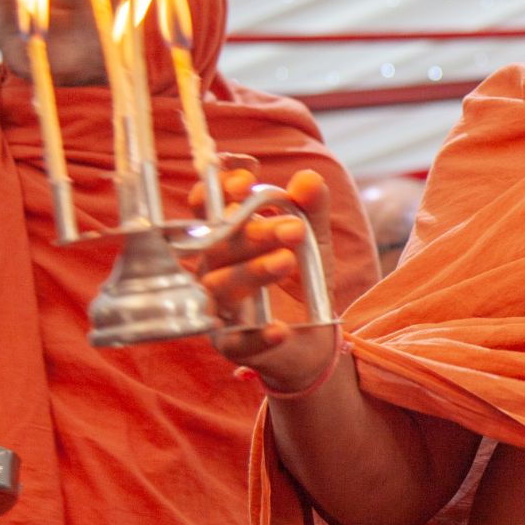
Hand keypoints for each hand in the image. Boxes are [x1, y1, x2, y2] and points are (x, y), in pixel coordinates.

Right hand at [190, 158, 335, 390]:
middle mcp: (214, 269)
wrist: (315, 338)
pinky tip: (282, 330)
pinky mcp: (230, 345)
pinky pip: (236, 342)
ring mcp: (217, 308)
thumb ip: (312, 208)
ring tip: (288, 262)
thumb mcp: (315, 239)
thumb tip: (307, 178)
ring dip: (252, 272)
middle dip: (253, 233)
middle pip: (218, 245)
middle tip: (294, 229)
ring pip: (220, 286)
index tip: (246, 182)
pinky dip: (258, 336)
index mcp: (228, 237)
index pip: (208, 207)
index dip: (218, 191)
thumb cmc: (302, 280)